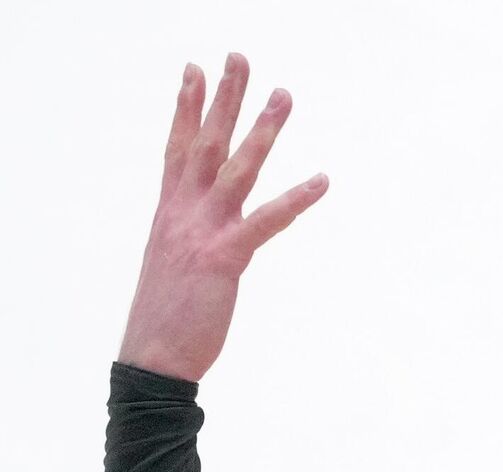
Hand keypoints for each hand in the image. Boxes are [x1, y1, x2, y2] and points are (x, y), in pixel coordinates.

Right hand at [117, 52, 327, 382]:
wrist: (153, 357)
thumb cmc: (168, 316)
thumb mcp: (174, 264)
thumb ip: (190, 237)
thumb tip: (205, 234)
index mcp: (169, 213)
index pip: (177, 148)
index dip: (187, 108)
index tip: (195, 70)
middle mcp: (182, 213)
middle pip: (206, 143)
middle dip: (224, 98)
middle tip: (240, 57)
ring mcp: (202, 232)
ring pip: (237, 169)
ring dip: (262, 130)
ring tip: (284, 95)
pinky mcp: (225, 259)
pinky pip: (266, 221)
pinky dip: (296, 199)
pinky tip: (322, 180)